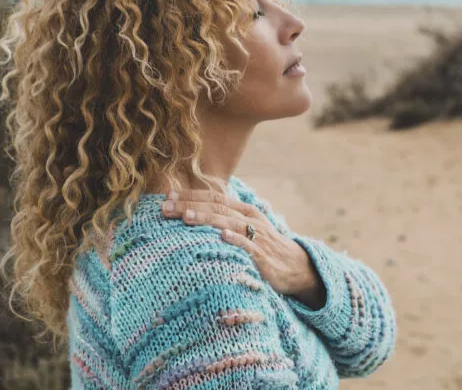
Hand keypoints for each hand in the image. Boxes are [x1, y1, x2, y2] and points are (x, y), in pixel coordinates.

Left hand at [159, 187, 316, 296]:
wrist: (296, 267)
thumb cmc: (265, 248)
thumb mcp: (247, 229)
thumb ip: (226, 221)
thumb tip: (195, 215)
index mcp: (245, 211)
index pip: (214, 197)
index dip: (191, 195)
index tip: (167, 195)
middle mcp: (250, 219)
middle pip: (216, 208)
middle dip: (190, 205)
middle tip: (165, 207)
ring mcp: (257, 236)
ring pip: (229, 222)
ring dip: (207, 219)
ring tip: (186, 217)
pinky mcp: (263, 256)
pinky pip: (248, 246)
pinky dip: (236, 239)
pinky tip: (222, 236)